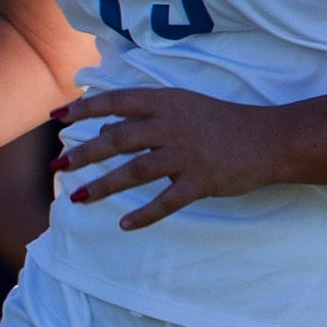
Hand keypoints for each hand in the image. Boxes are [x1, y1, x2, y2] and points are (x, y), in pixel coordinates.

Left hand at [53, 86, 288, 228]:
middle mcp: (172, 125)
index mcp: (167, 101)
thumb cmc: (222, 123)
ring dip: (104, 186)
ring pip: (135, 171)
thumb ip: (145, 116)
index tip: (56, 118)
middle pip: (118, 139)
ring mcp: (186, 154)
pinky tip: (125, 225)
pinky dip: (144, 215)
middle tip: (58, 166)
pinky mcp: (201, 181)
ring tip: (79, 199)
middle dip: (85, 153)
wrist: (270, 139)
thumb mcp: (183, 107)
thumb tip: (102, 130)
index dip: (84, 108)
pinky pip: (166, 202)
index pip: (116, 101)